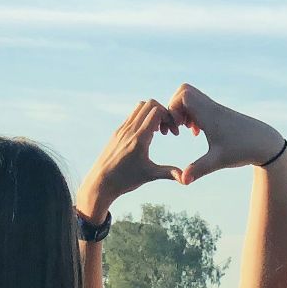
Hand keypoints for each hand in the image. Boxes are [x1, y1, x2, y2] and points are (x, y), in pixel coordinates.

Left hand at [80, 100, 177, 220]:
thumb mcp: (149, 176)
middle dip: (162, 112)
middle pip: (149, 104)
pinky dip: (142, 119)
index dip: (169, 117)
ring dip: (152, 114)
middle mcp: (129, 129)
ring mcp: (122, 129)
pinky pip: (132, 116)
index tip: (173, 132)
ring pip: (139, 107)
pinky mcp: (117, 132)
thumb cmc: (125, 180)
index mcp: (139, 138)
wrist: (100, 183)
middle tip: (166, 129)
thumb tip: (186, 179)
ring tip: (157, 131)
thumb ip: (169, 173)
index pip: (156, 111)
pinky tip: (146, 135)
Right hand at [166, 84, 284, 185]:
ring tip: (187, 130)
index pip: (183, 95)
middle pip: (184, 90)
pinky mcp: (220, 114)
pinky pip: (200, 105)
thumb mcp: (218, 161)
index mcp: (209, 114)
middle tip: (178, 126)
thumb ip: (198, 169)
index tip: (178, 128)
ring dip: (184, 111)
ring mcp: (216, 109)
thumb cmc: (243, 150)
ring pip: (192, 97)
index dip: (173, 109)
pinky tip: (198, 132)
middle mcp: (211, 107)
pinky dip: (193, 114)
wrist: (266, 143)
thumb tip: (182, 180)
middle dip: (174, 107)